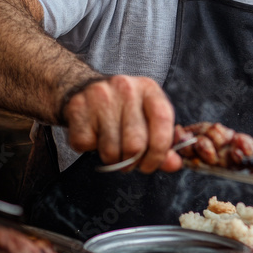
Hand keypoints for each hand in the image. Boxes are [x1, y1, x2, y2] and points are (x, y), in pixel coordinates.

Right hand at [62, 75, 181, 172]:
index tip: (151, 165)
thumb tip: (174, 164)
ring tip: (111, 146)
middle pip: (136, 144)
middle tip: (128, 160)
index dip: (160, 151)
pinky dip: (89, 148)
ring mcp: (100, 96)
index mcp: (149, 89)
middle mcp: (126, 88)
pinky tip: (93, 134)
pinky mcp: (78, 107)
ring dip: (111, 159)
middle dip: (132, 162)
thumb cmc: (121, 108)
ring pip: (110, 150)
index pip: (163, 120)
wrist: (81, 88)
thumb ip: (163, 143)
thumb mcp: (147, 118)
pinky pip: (86, 145)